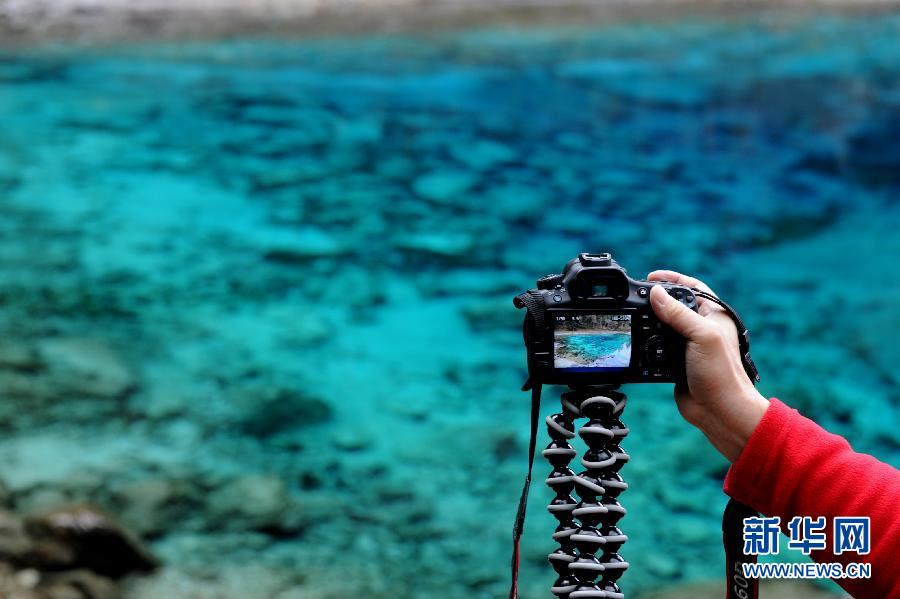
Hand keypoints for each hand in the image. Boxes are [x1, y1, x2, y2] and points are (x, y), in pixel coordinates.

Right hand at [647, 270, 768, 461]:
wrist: (720, 411)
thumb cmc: (721, 373)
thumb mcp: (701, 336)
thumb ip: (678, 314)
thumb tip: (655, 293)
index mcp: (714, 315)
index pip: (691, 287)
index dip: (672, 279)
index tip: (650, 277)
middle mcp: (701, 328)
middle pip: (674, 306)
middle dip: (655, 301)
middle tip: (636, 297)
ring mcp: (688, 346)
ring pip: (663, 327)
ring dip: (649, 323)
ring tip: (634, 317)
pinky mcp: (675, 363)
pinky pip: (656, 348)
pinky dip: (646, 344)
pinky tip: (637, 342)